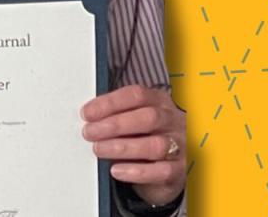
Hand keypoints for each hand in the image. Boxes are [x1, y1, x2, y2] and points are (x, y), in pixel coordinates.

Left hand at [82, 83, 187, 207]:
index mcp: (159, 102)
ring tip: (99, 149)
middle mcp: (172, 121)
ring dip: (123, 147)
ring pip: (155, 145)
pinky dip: (136, 171)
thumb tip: (89, 119)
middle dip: (115, 125)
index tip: (88, 113)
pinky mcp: (179, 170)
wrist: (170, 166)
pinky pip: (161, 171)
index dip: (110, 103)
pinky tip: (117, 170)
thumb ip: (116, 116)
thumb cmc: (146, 137)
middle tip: (90, 132)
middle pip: (148, 118)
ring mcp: (180, 146)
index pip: (137, 95)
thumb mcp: (134, 121)